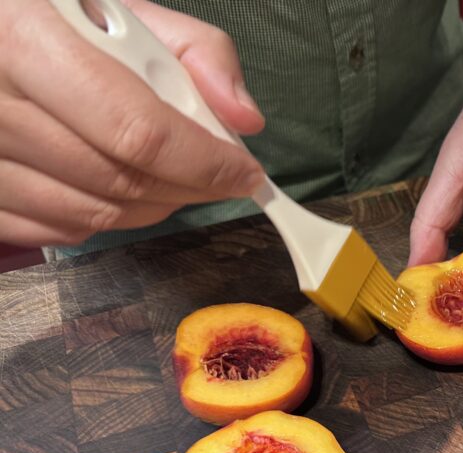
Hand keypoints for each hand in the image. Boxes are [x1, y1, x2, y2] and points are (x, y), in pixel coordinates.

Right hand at [0, 0, 264, 246]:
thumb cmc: (62, 20)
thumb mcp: (129, 14)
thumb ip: (198, 53)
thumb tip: (244, 119)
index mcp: (27, 38)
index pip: (136, 130)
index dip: (204, 162)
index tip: (245, 172)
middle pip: (119, 180)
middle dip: (190, 188)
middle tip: (222, 179)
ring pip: (94, 214)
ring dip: (156, 208)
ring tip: (177, 179)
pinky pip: (59, 231)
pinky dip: (108, 219)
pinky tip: (122, 187)